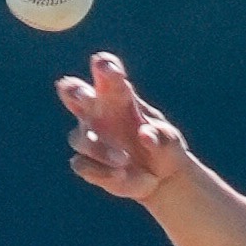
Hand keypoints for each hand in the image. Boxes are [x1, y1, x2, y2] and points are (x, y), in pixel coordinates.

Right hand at [56, 53, 188, 201]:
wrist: (162, 178)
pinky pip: (82, 164)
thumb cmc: (164, 147)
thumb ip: (163, 137)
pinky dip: (102, 172)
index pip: (106, 72)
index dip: (104, 67)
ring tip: (124, 160)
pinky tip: (122, 176)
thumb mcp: (171, 142)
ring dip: (100, 149)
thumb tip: (146, 134)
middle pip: (74, 93)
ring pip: (79, 138)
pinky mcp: (87, 163)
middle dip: (75, 92)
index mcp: (119, 95)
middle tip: (84, 95)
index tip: (107, 67)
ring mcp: (89, 138)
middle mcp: (98, 112)